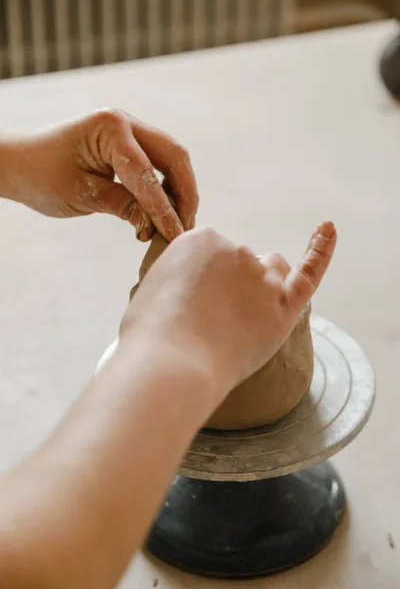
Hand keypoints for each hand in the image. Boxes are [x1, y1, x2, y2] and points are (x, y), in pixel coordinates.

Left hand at [3, 109, 197, 240]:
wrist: (18, 162)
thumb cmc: (41, 176)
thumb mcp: (81, 195)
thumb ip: (122, 206)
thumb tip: (156, 227)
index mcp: (111, 129)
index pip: (148, 175)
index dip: (164, 209)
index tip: (175, 237)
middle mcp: (125, 122)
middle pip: (174, 158)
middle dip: (184, 195)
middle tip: (184, 229)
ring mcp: (129, 129)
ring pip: (172, 160)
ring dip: (179, 192)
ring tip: (177, 224)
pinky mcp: (129, 142)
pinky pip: (158, 164)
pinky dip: (165, 188)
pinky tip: (164, 212)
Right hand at [120, 222, 336, 403]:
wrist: (169, 364)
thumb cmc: (150, 338)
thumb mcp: (151, 292)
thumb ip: (177, 280)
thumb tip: (188, 290)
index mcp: (199, 240)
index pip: (212, 256)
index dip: (203, 284)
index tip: (189, 308)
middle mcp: (234, 250)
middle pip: (244, 262)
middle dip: (232, 285)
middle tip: (210, 322)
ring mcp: (261, 276)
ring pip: (273, 272)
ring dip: (263, 287)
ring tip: (238, 321)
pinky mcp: (283, 305)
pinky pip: (310, 271)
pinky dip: (321, 248)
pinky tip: (329, 229)